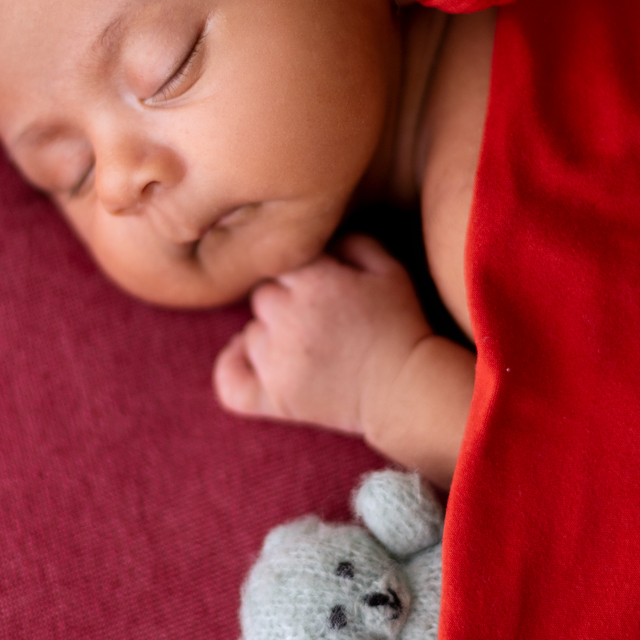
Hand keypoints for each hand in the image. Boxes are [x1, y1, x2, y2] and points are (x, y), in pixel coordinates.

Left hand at [212, 234, 431, 443]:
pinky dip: (233, 369)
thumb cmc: (402, 326)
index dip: (302, 276)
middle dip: (286, 305)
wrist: (408, 389)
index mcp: (313, 280)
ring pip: (250, 334)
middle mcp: (288, 318)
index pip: (280, 263)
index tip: (324, 291)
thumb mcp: (390, 270)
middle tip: (319, 321)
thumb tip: (318, 240)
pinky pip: (230, 382)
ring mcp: (278, 362)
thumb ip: (352, 241)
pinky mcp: (275, 399)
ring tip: (307, 348)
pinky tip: (254, 362)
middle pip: (261, 297)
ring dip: (269, 337)